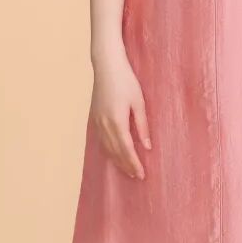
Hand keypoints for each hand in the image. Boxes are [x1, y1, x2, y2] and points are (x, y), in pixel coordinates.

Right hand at [90, 51, 151, 178]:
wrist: (106, 65)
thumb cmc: (126, 80)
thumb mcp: (139, 101)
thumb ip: (142, 125)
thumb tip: (147, 146)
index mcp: (117, 121)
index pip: (126, 149)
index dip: (134, 163)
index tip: (142, 174)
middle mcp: (104, 124)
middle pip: (115, 152)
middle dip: (126, 165)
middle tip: (136, 176)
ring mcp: (97, 121)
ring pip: (106, 148)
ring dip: (116, 160)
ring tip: (127, 169)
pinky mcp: (94, 117)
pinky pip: (101, 140)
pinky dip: (108, 151)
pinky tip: (114, 154)